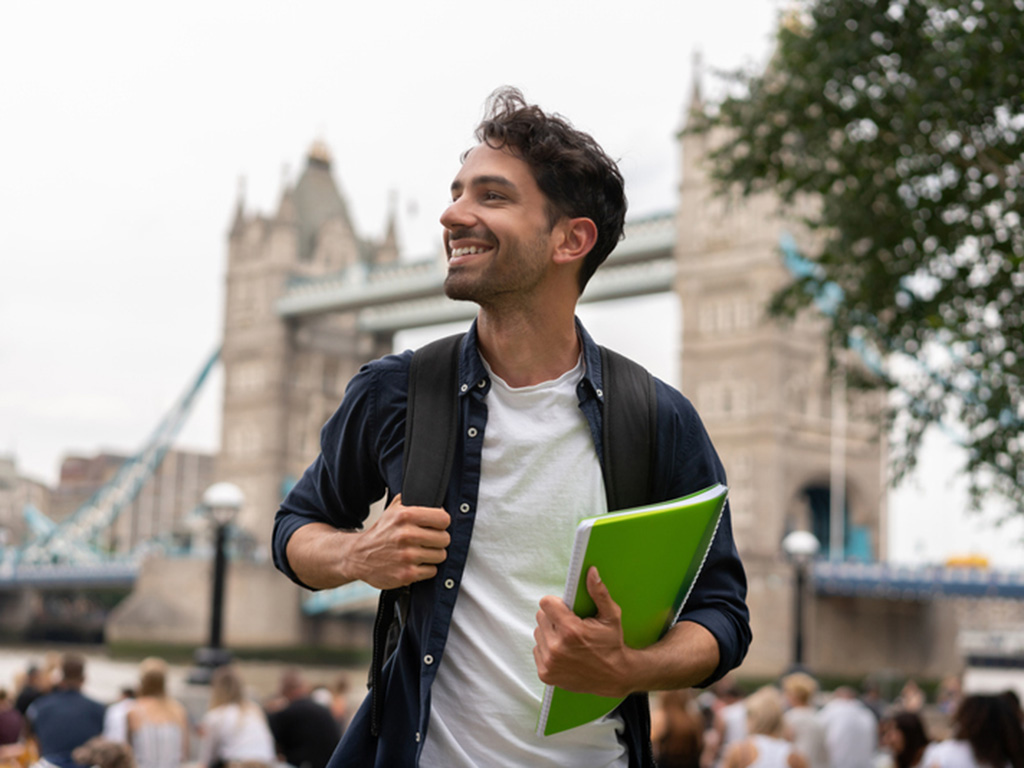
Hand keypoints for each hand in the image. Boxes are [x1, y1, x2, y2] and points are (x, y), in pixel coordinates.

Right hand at [346, 493, 450, 589]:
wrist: (359, 556)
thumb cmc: (380, 533)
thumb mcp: (393, 509)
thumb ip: (412, 499)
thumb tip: (432, 496)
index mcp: (405, 516)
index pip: (443, 519)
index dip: (442, 523)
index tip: (436, 526)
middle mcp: (406, 535)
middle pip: (445, 538)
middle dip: (438, 540)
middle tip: (428, 541)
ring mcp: (407, 556)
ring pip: (441, 555)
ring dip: (433, 555)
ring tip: (421, 552)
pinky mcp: (407, 574)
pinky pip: (432, 571)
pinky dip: (426, 569)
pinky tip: (415, 563)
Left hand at [533, 567, 631, 697]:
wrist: (614, 677)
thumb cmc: (612, 644)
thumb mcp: (611, 616)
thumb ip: (599, 593)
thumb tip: (591, 571)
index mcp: (571, 631)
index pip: (545, 603)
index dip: (555, 603)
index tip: (565, 608)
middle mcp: (557, 648)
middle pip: (540, 617)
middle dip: (553, 618)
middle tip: (570, 625)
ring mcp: (550, 663)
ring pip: (538, 633)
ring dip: (549, 633)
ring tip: (567, 640)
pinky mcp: (545, 674)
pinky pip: (537, 649)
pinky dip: (547, 648)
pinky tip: (564, 652)